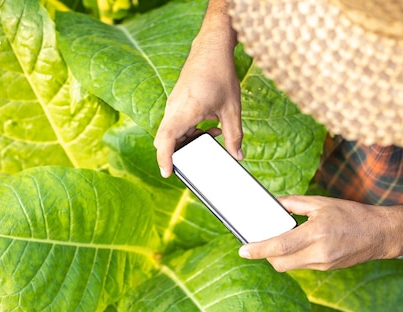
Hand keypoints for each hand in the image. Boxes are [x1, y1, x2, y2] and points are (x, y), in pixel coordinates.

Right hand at [153, 8, 242, 176]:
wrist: (211, 48)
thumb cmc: (219, 74)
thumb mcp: (232, 109)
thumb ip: (234, 135)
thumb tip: (238, 155)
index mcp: (184, 110)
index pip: (166, 139)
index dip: (164, 158)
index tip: (167, 172)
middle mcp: (174, 109)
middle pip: (167, 140)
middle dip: (179, 153)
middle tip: (197, 161)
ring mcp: (173, 106)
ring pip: (173, 133)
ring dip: (189, 140)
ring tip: (212, 136)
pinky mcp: (177, 103)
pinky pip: (177, 124)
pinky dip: (190, 131)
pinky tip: (210, 126)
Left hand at [238, 195, 400, 270]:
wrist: (381, 234)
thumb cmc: (352, 214)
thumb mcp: (321, 203)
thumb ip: (293, 204)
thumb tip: (272, 204)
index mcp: (315, 234)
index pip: (279, 246)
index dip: (258, 250)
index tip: (243, 250)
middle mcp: (318, 253)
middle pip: (279, 262)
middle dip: (266, 255)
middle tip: (262, 242)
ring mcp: (323, 264)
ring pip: (289, 266)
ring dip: (280, 256)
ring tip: (281, 240)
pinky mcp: (327, 269)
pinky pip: (302, 266)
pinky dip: (294, 257)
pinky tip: (298, 245)